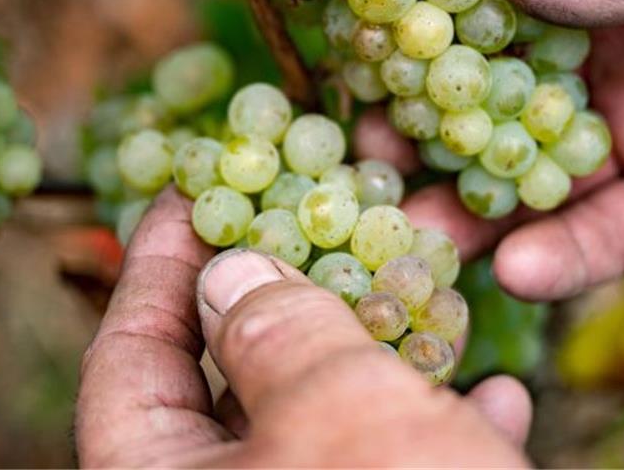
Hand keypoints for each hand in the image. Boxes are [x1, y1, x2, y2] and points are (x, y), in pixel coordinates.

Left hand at [75, 187, 530, 467]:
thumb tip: (229, 275)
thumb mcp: (339, 412)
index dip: (154, 268)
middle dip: (283, 300)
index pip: (125, 363)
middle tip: (314, 224)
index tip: (191, 195)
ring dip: (381, 354)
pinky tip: (498, 395)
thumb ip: (278, 332)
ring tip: (424, 292)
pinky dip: (440, 429)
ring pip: (325, 425)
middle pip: (227, 388)